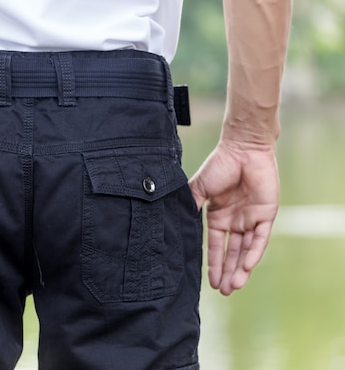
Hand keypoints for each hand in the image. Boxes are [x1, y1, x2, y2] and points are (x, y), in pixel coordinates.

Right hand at [189, 140, 278, 295]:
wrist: (242, 149)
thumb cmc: (219, 165)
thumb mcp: (197, 189)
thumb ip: (190, 208)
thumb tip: (177, 227)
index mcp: (218, 216)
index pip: (215, 246)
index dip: (213, 264)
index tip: (209, 283)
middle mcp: (234, 221)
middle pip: (231, 253)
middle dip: (227, 273)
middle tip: (223, 292)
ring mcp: (250, 219)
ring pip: (246, 250)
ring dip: (240, 269)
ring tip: (234, 287)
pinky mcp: (266, 215)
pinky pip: (260, 239)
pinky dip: (253, 254)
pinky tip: (245, 268)